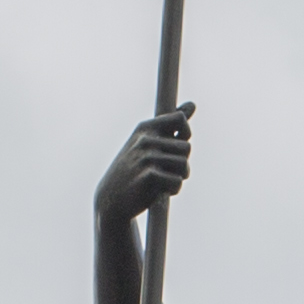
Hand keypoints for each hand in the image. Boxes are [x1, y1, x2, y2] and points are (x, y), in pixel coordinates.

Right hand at [97, 108, 192, 229]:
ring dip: (179, 178)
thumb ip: (171, 125)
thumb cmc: (134, 170)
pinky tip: (159, 192)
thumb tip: (192, 104)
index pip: (180, 119)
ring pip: (184, 166)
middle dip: (182, 163)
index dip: (185, 133)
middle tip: (166, 171)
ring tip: (163, 182)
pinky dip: (173, 190)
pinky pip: (177, 182)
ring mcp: (146, 157)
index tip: (177, 145)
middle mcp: (145, 140)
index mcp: (144, 128)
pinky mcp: (149, 176)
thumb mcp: (148, 142)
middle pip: (187, 147)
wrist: (111, 200)